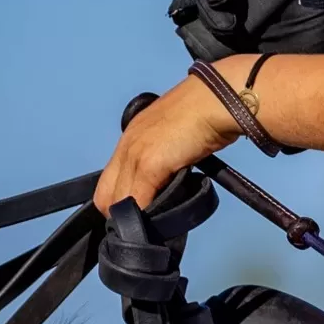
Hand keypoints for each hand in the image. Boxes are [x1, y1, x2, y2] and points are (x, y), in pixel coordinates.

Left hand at [94, 70, 243, 213]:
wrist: (219, 99)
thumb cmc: (208, 112)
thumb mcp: (176, 135)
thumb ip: (165, 157)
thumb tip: (168, 181)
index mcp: (131, 138)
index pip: (109, 183)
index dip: (122, 202)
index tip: (142, 211)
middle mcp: (126, 146)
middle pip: (105, 197)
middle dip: (123, 216)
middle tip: (148, 223)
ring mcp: (135, 155)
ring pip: (117, 202)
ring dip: (134, 218)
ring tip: (156, 222)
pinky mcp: (148, 165)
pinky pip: (137, 202)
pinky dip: (145, 216)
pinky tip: (161, 218)